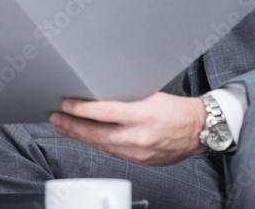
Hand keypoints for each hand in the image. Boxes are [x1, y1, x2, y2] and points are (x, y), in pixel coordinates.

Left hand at [49, 92, 207, 165]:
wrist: (199, 130)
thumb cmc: (177, 109)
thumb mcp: (150, 95)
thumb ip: (126, 98)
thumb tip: (99, 93)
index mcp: (143, 115)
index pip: (105, 113)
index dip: (81, 110)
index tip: (66, 105)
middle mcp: (139, 137)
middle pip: (97, 133)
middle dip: (72, 126)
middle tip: (56, 118)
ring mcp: (138, 152)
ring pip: (101, 145)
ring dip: (79, 136)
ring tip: (63, 127)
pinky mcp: (140, 161)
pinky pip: (112, 152)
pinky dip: (96, 143)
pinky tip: (86, 137)